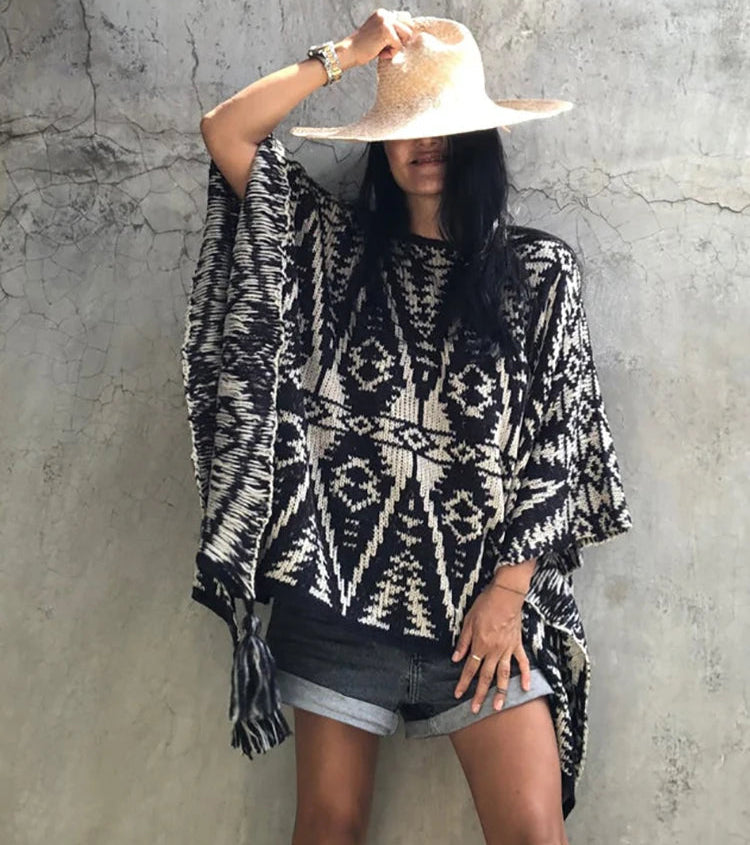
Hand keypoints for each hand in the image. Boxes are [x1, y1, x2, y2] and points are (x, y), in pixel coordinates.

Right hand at [344, 8, 416, 66]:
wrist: (349, 52)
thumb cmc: (363, 47)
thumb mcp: (378, 34)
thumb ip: (391, 31)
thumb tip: (410, 35)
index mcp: (383, 13)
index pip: (405, 19)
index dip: (402, 34)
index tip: (390, 43)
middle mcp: (385, 14)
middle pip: (409, 27)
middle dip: (401, 40)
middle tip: (387, 48)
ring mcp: (386, 21)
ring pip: (406, 36)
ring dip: (397, 47)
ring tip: (383, 51)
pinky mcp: (386, 31)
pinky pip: (399, 46)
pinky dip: (391, 53)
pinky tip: (380, 54)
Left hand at [450, 586, 531, 713]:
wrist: (506, 595)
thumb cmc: (485, 605)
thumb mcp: (468, 621)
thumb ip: (463, 642)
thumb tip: (455, 658)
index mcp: (480, 645)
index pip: (469, 668)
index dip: (463, 682)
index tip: (458, 695)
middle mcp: (494, 651)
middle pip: (486, 677)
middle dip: (480, 694)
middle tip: (475, 710)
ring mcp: (508, 649)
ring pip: (504, 675)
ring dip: (500, 692)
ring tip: (497, 707)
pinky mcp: (517, 644)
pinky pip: (523, 662)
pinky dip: (526, 675)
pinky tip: (526, 688)